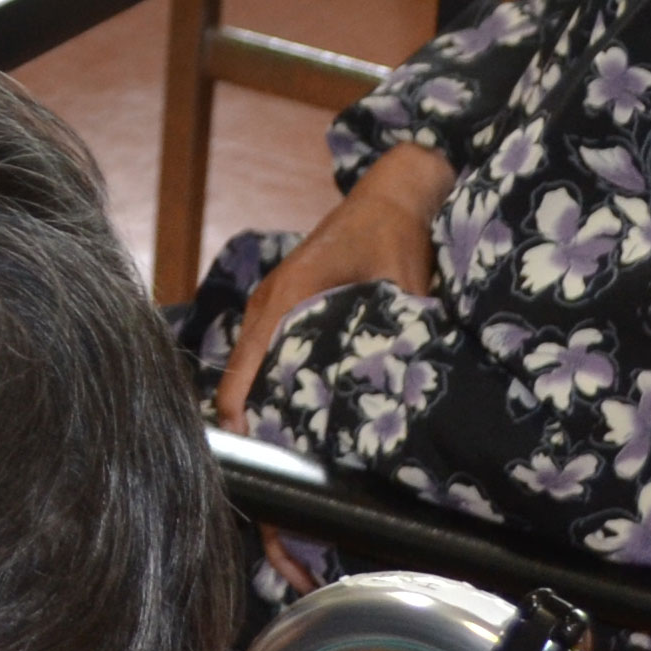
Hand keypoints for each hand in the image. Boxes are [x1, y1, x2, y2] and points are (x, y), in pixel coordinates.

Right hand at [211, 144, 452, 431]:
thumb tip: (412, 376)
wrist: (389, 195)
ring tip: (266, 441)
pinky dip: (262, 374)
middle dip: (242, 407)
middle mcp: (271, 296)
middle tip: (260, 456)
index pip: (250, 354)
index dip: (239, 399)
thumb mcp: (403, 279)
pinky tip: (280, 404)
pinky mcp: (284, 300)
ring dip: (250, 392)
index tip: (240, 438)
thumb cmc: (393, 232)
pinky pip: (262, 344)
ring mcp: (273, 297)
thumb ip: (402, 324)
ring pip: (249, 354)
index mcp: (290, 292)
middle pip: (240, 362)